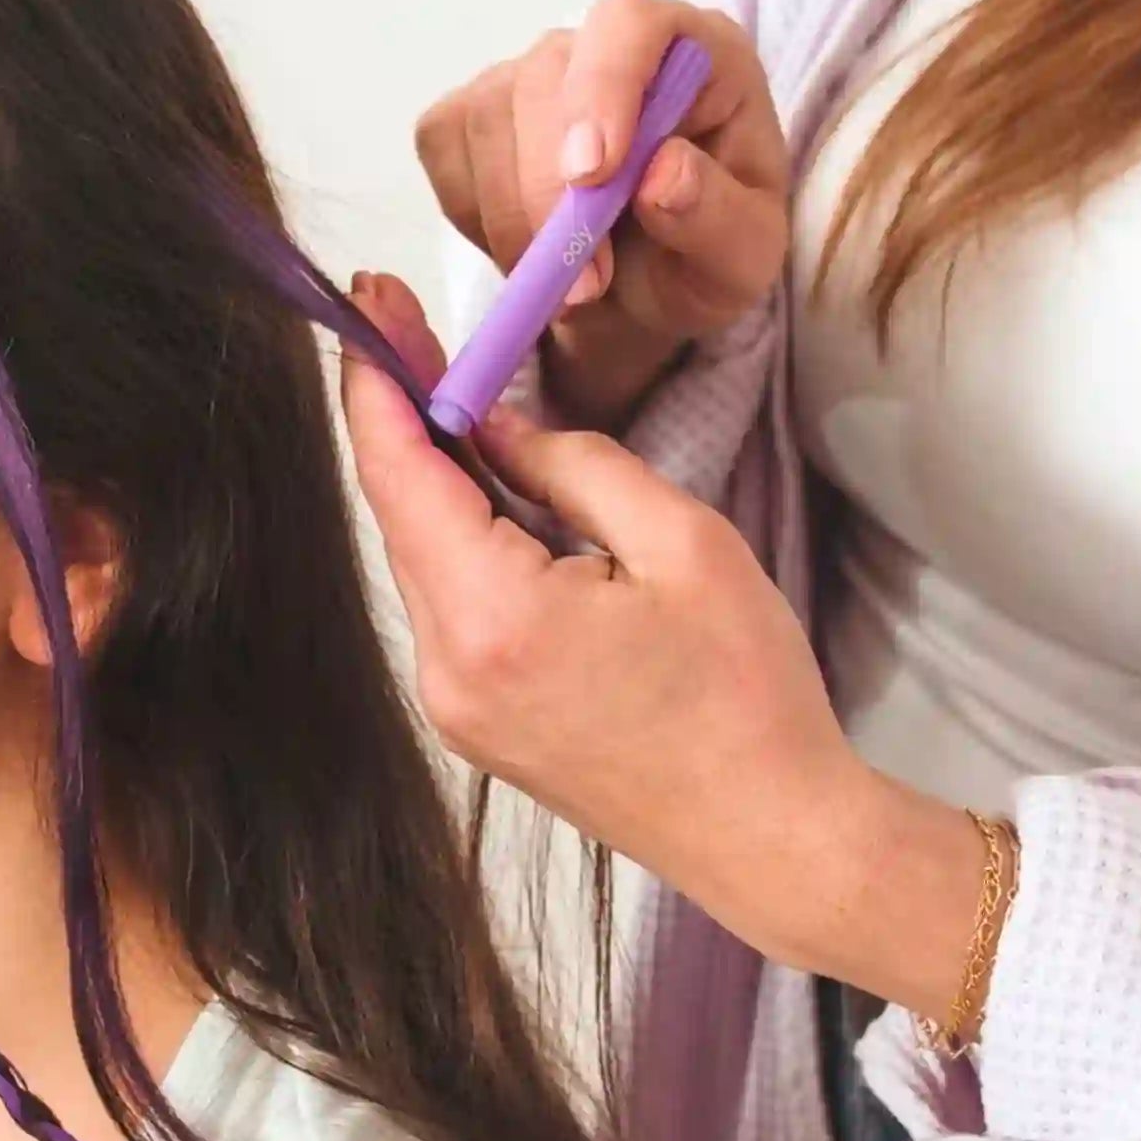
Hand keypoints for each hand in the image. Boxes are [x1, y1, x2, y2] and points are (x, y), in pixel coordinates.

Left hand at [341, 272, 982, 1022]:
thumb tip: (495, 424)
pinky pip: (448, 606)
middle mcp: (447, 669)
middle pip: (400, 514)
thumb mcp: (680, 543)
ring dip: (440, 482)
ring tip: (475, 409)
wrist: (770, 837)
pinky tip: (499, 502)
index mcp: (493, 619)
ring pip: (423, 558)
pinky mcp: (471, 724)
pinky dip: (463, 543)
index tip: (369, 303)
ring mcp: (451, 706)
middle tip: (419, 331)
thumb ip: (572, 466)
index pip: (398, 474)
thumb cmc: (748, 696)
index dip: (377, 380)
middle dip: (407, 418)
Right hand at [415, 0, 789, 426]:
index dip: (602, 89)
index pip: (628, 25)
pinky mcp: (471, 115)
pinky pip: (445, 151)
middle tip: (583, 286)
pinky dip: (473, 217)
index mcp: (690, 52)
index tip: (591, 176)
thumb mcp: (743, 260)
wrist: (640, 293)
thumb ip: (720, 217)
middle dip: (547, 194)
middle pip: (542, 80)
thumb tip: (662, 174)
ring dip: (511, 220)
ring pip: (485, 120)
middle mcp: (604, 47)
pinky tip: (521, 248)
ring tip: (564, 285)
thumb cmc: (698, 259)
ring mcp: (528, 75)